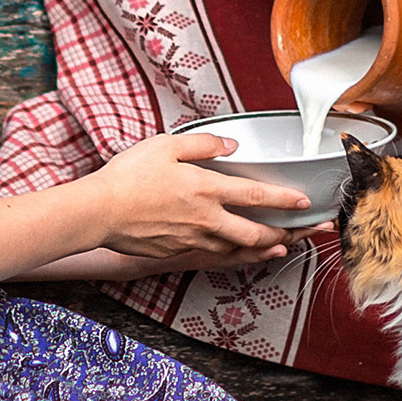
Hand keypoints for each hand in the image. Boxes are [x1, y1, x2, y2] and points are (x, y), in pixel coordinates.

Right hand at [86, 131, 310, 268]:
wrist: (99, 212)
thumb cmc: (128, 176)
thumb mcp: (166, 146)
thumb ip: (203, 145)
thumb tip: (230, 146)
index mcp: (206, 189)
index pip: (255, 195)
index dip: (283, 199)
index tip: (303, 201)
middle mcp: (205, 219)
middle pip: (254, 233)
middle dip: (282, 234)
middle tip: (299, 233)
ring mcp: (192, 239)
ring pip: (236, 249)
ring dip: (260, 249)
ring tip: (277, 246)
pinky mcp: (176, 251)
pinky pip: (212, 255)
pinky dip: (231, 254)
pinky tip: (235, 251)